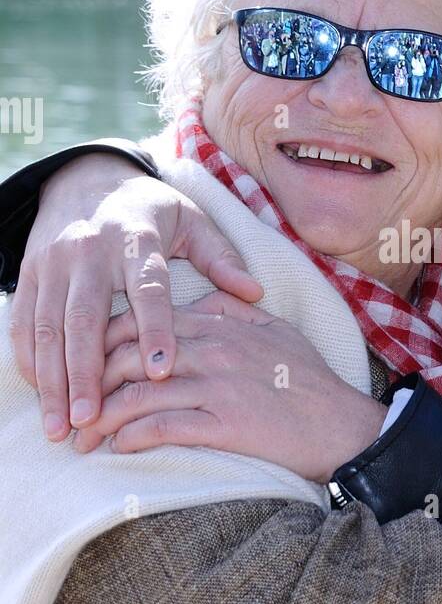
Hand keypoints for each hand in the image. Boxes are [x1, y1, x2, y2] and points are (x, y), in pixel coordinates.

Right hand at [9, 154, 262, 440]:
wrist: (86, 177)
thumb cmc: (151, 209)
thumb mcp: (191, 221)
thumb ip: (220, 257)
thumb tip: (255, 292)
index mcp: (136, 240)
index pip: (147, 289)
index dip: (155, 330)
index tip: (161, 373)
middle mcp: (89, 250)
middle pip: (85, 318)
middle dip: (85, 374)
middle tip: (91, 420)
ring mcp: (53, 262)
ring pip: (47, 327)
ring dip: (52, 380)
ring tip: (60, 426)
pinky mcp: (30, 272)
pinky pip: (23, 321)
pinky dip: (29, 360)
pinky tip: (43, 395)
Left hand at [74, 292, 387, 481]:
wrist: (345, 424)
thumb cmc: (311, 381)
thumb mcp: (275, 329)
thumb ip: (233, 310)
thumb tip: (195, 305)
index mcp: (220, 325)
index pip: (144, 322)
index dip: (104, 341)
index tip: (86, 364)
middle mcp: (213, 349)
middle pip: (129, 356)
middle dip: (92, 382)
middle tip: (75, 409)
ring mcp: (218, 386)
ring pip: (139, 393)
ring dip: (103, 418)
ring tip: (84, 439)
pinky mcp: (226, 423)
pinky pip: (164, 426)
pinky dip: (134, 436)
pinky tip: (120, 446)